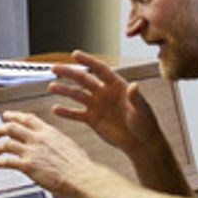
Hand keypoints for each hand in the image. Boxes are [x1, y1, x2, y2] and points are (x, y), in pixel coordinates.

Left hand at [0, 110, 92, 194]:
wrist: (80, 176)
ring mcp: (32, 151)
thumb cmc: (78, 164)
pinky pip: (8, 161)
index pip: (27, 118)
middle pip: (12, 127)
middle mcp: (38, 138)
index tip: (7, 116)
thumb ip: (53, 140)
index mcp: (48, 132)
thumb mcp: (66, 143)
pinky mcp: (28, 165)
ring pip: (7, 143)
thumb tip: (49, 141)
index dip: (14, 116)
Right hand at [48, 50, 162, 153]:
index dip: (88, 61)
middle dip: (69, 73)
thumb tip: (134, 86)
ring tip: (52, 87)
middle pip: (84, 79)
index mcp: (117, 85)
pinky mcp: (92, 119)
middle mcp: (104, 92)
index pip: (100, 69)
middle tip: (55, 68)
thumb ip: (136, 98)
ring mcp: (97, 105)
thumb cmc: (145, 124)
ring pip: (77, 95)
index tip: (75, 54)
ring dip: (64, 90)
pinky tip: (56, 109)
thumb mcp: (142, 110)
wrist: (140, 143)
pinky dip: (66, 112)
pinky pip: (76, 114)